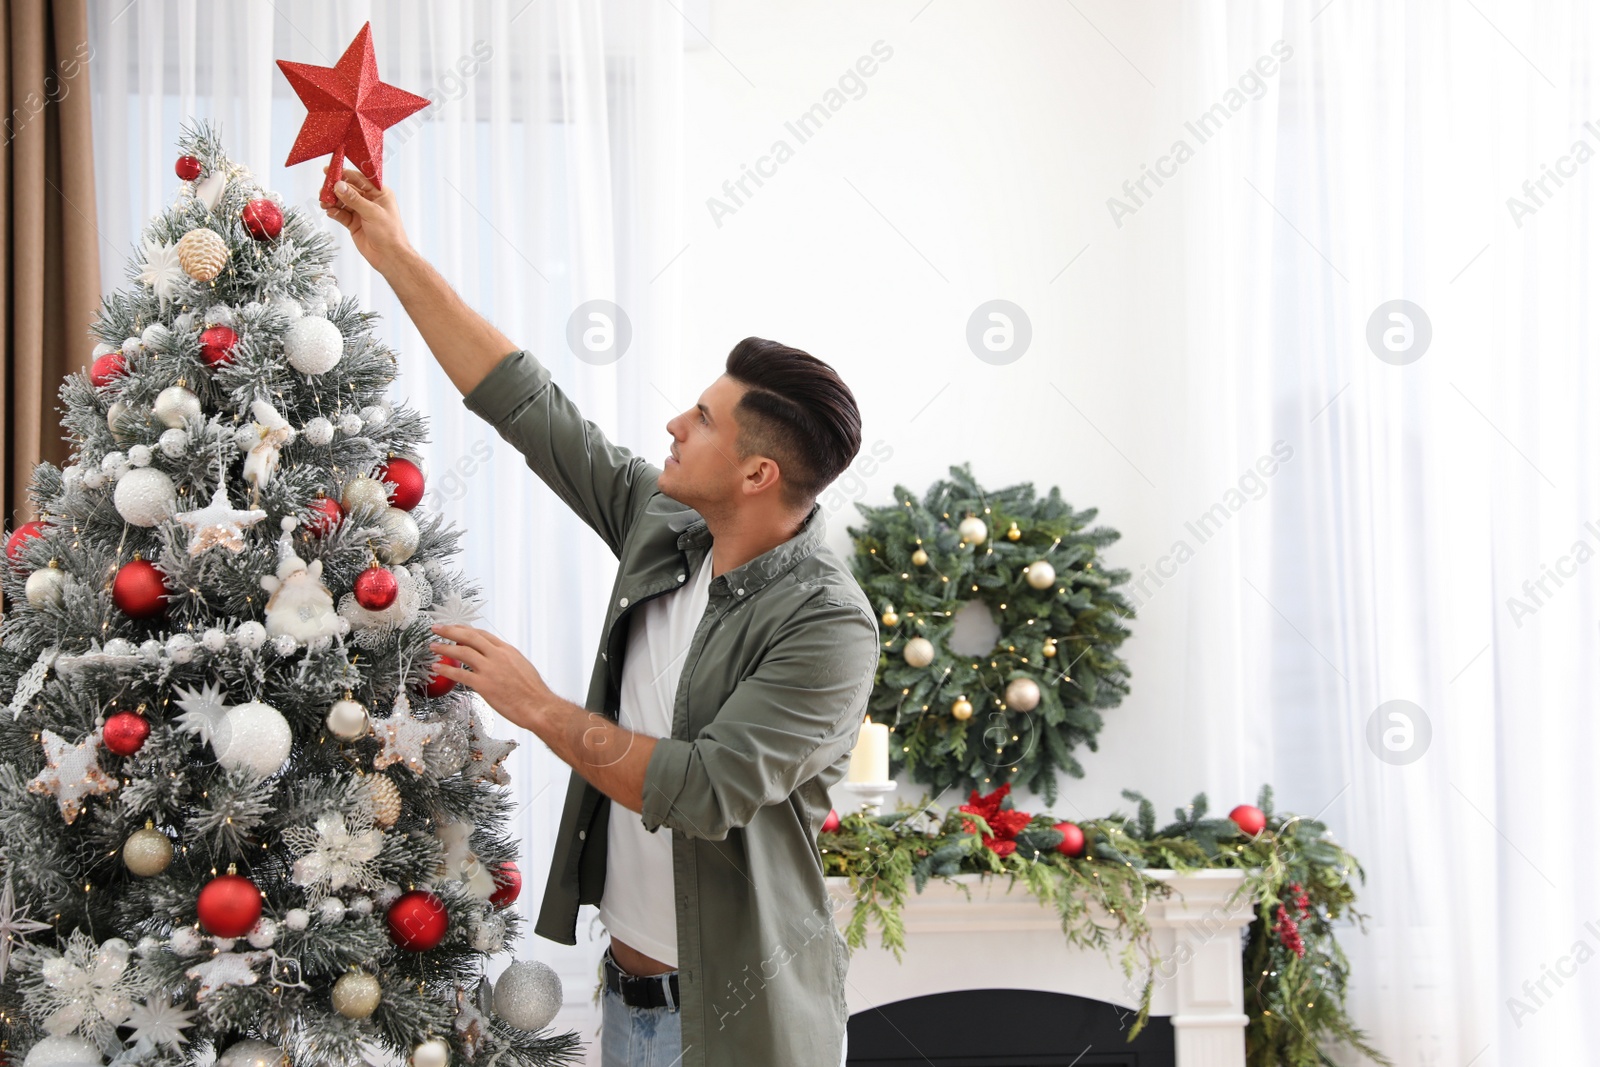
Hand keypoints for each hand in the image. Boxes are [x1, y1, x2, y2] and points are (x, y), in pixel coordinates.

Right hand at [322, 164, 411, 275]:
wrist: (389, 256)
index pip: (360, 179)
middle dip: (335, 189)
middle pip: (348, 189)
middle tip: (323, 190)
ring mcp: (361, 212)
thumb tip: (339, 185)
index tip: (330, 171)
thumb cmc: (389, 233)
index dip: (345, 174)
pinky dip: (334, 212)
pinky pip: (341, 214)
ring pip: (342, 201)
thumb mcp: (372, 212)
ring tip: (324, 203)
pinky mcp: (354, 223)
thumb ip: (354, 199)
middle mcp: (370, 200)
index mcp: (379, 193)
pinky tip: (330, 212)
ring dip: (332, 201)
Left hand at [430, 625, 553, 731]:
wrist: (538, 706)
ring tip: (433, 646)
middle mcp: (497, 656)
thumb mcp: (522, 666)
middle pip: (469, 637)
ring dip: (444, 647)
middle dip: (450, 630)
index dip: (466, 629)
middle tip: (437, 628)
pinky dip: (446, 670)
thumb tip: (496, 659)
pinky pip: (460, 674)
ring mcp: (490, 669)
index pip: (482, 634)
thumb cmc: (533, 691)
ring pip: (462, 652)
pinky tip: (437, 668)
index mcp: (507, 650)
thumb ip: (506, 660)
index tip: (456, 628)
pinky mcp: (484, 685)